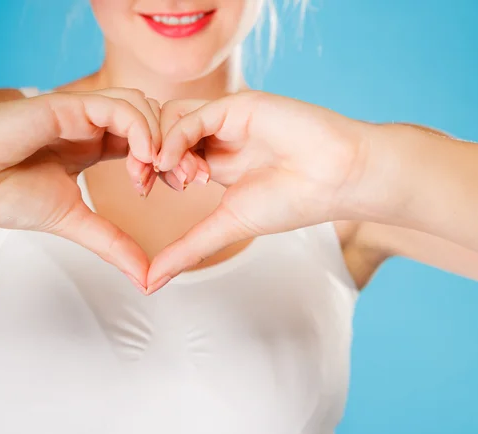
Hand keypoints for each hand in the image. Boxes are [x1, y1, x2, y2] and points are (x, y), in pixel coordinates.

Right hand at [0, 89, 161, 288]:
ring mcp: (79, 110)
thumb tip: (146, 278)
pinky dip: (140, 129)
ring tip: (152, 175)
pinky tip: (141, 159)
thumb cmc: (6, 196)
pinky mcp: (67, 104)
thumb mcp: (75, 222)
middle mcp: (90, 123)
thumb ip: (113, 243)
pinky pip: (119, 105)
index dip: (169, 160)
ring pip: (141, 105)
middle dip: (175, 146)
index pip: (146, 140)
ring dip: (158, 138)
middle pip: (152, 117)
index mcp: (92, 145)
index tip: (180, 187)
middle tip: (183, 180)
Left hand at [147, 91, 366, 291]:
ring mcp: (228, 117)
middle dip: (144, 156)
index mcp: (216, 159)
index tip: (140, 192)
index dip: (147, 168)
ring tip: (175, 178)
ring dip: (161, 145)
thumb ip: (186, 249)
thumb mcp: (227, 226)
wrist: (337, 180)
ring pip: (172, 115)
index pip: (165, 152)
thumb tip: (148, 284)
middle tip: (144, 183)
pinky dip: (176, 136)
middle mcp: (219, 135)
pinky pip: (195, 114)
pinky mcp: (240, 105)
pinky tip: (175, 162)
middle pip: (161, 130)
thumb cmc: (291, 202)